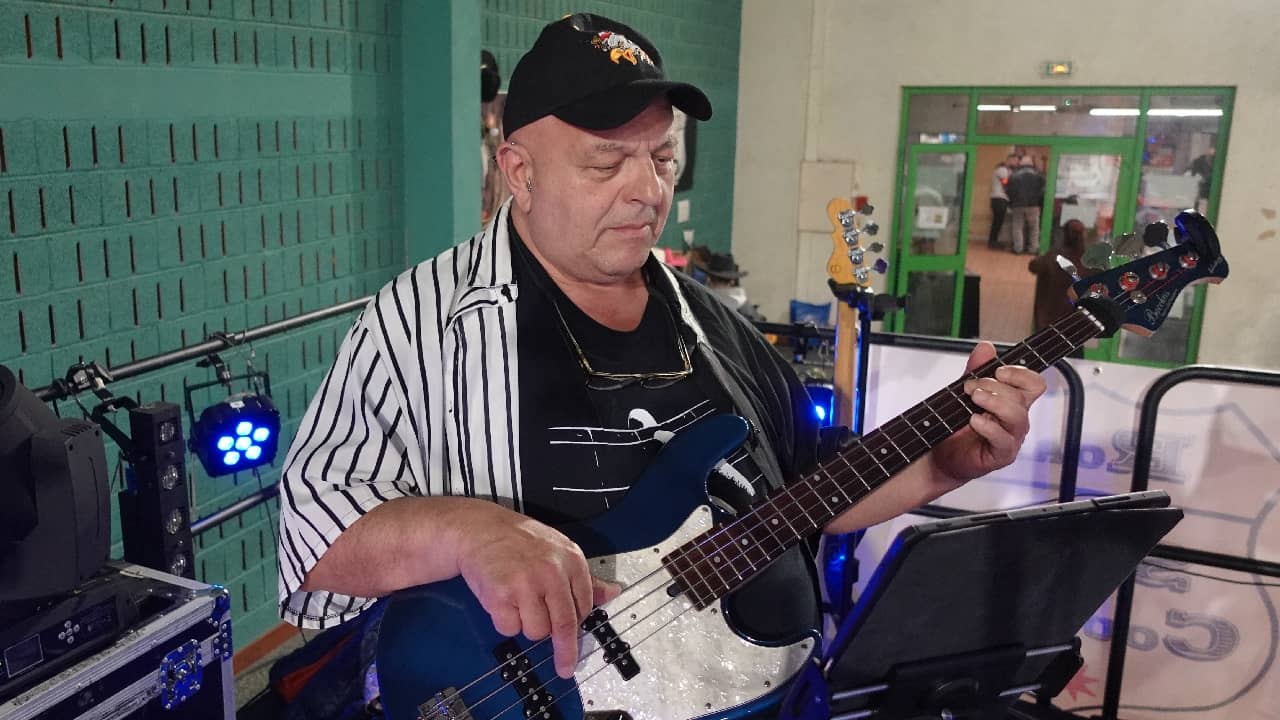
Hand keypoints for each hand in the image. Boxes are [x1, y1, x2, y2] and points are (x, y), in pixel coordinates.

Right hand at [453, 502, 619, 677]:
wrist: (479, 529)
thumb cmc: (520, 541)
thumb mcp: (559, 550)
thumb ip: (585, 577)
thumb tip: (613, 593)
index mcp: (571, 560)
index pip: (585, 605)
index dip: (579, 627)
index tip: (577, 644)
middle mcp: (551, 572)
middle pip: (564, 624)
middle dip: (565, 652)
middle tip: (565, 668)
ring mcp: (526, 584)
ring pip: (536, 631)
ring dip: (526, 624)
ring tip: (517, 600)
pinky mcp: (501, 595)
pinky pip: (509, 628)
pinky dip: (505, 621)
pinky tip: (502, 599)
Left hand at [930, 341, 1045, 481]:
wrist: (942, 455)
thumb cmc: (957, 425)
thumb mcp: (964, 392)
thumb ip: (976, 370)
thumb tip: (986, 347)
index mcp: (1013, 401)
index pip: (1033, 383)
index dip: (1021, 373)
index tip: (998, 370)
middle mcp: (1016, 418)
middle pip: (1023, 395)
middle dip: (994, 385)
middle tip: (970, 387)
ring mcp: (1011, 437)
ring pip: (1017, 415)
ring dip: (994, 401)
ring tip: (973, 398)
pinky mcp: (1002, 454)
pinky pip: (1003, 439)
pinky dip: (988, 426)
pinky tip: (974, 420)